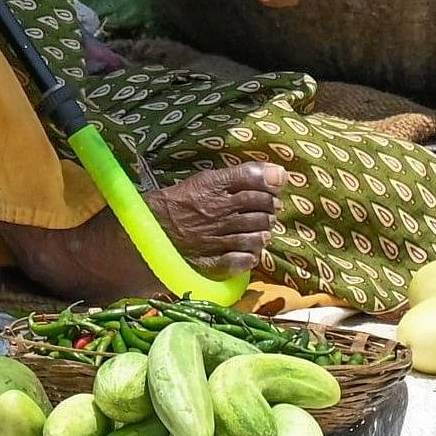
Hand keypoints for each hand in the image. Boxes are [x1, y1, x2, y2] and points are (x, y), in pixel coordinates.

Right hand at [146, 163, 285, 275]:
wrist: (153, 226)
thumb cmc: (186, 199)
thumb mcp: (210, 178)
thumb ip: (246, 174)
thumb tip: (282, 174)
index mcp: (214, 187)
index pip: (254, 183)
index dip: (270, 189)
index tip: (273, 193)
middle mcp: (216, 212)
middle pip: (258, 212)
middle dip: (269, 213)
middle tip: (269, 214)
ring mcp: (212, 239)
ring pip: (253, 237)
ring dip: (263, 235)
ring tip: (261, 233)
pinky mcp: (207, 262)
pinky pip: (238, 262)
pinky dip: (250, 257)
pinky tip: (250, 252)